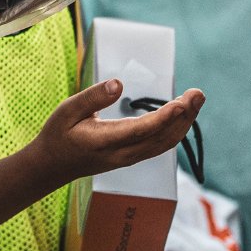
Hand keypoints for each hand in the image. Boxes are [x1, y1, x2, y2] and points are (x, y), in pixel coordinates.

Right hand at [32, 79, 203, 185]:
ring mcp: (128, 159)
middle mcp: (121, 154)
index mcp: (104, 141)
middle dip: (183, 117)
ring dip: (183, 123)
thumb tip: (119, 84)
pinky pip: (159, 146)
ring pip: (163, 144)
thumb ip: (93, 97)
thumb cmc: (58, 134)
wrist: (51, 166)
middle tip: (198, 93)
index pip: (142, 130)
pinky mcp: (130, 158)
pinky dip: (174, 130)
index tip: (182, 102)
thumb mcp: (67, 110)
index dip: (164, 117)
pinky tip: (181, 116)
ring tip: (195, 100)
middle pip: (161, 139)